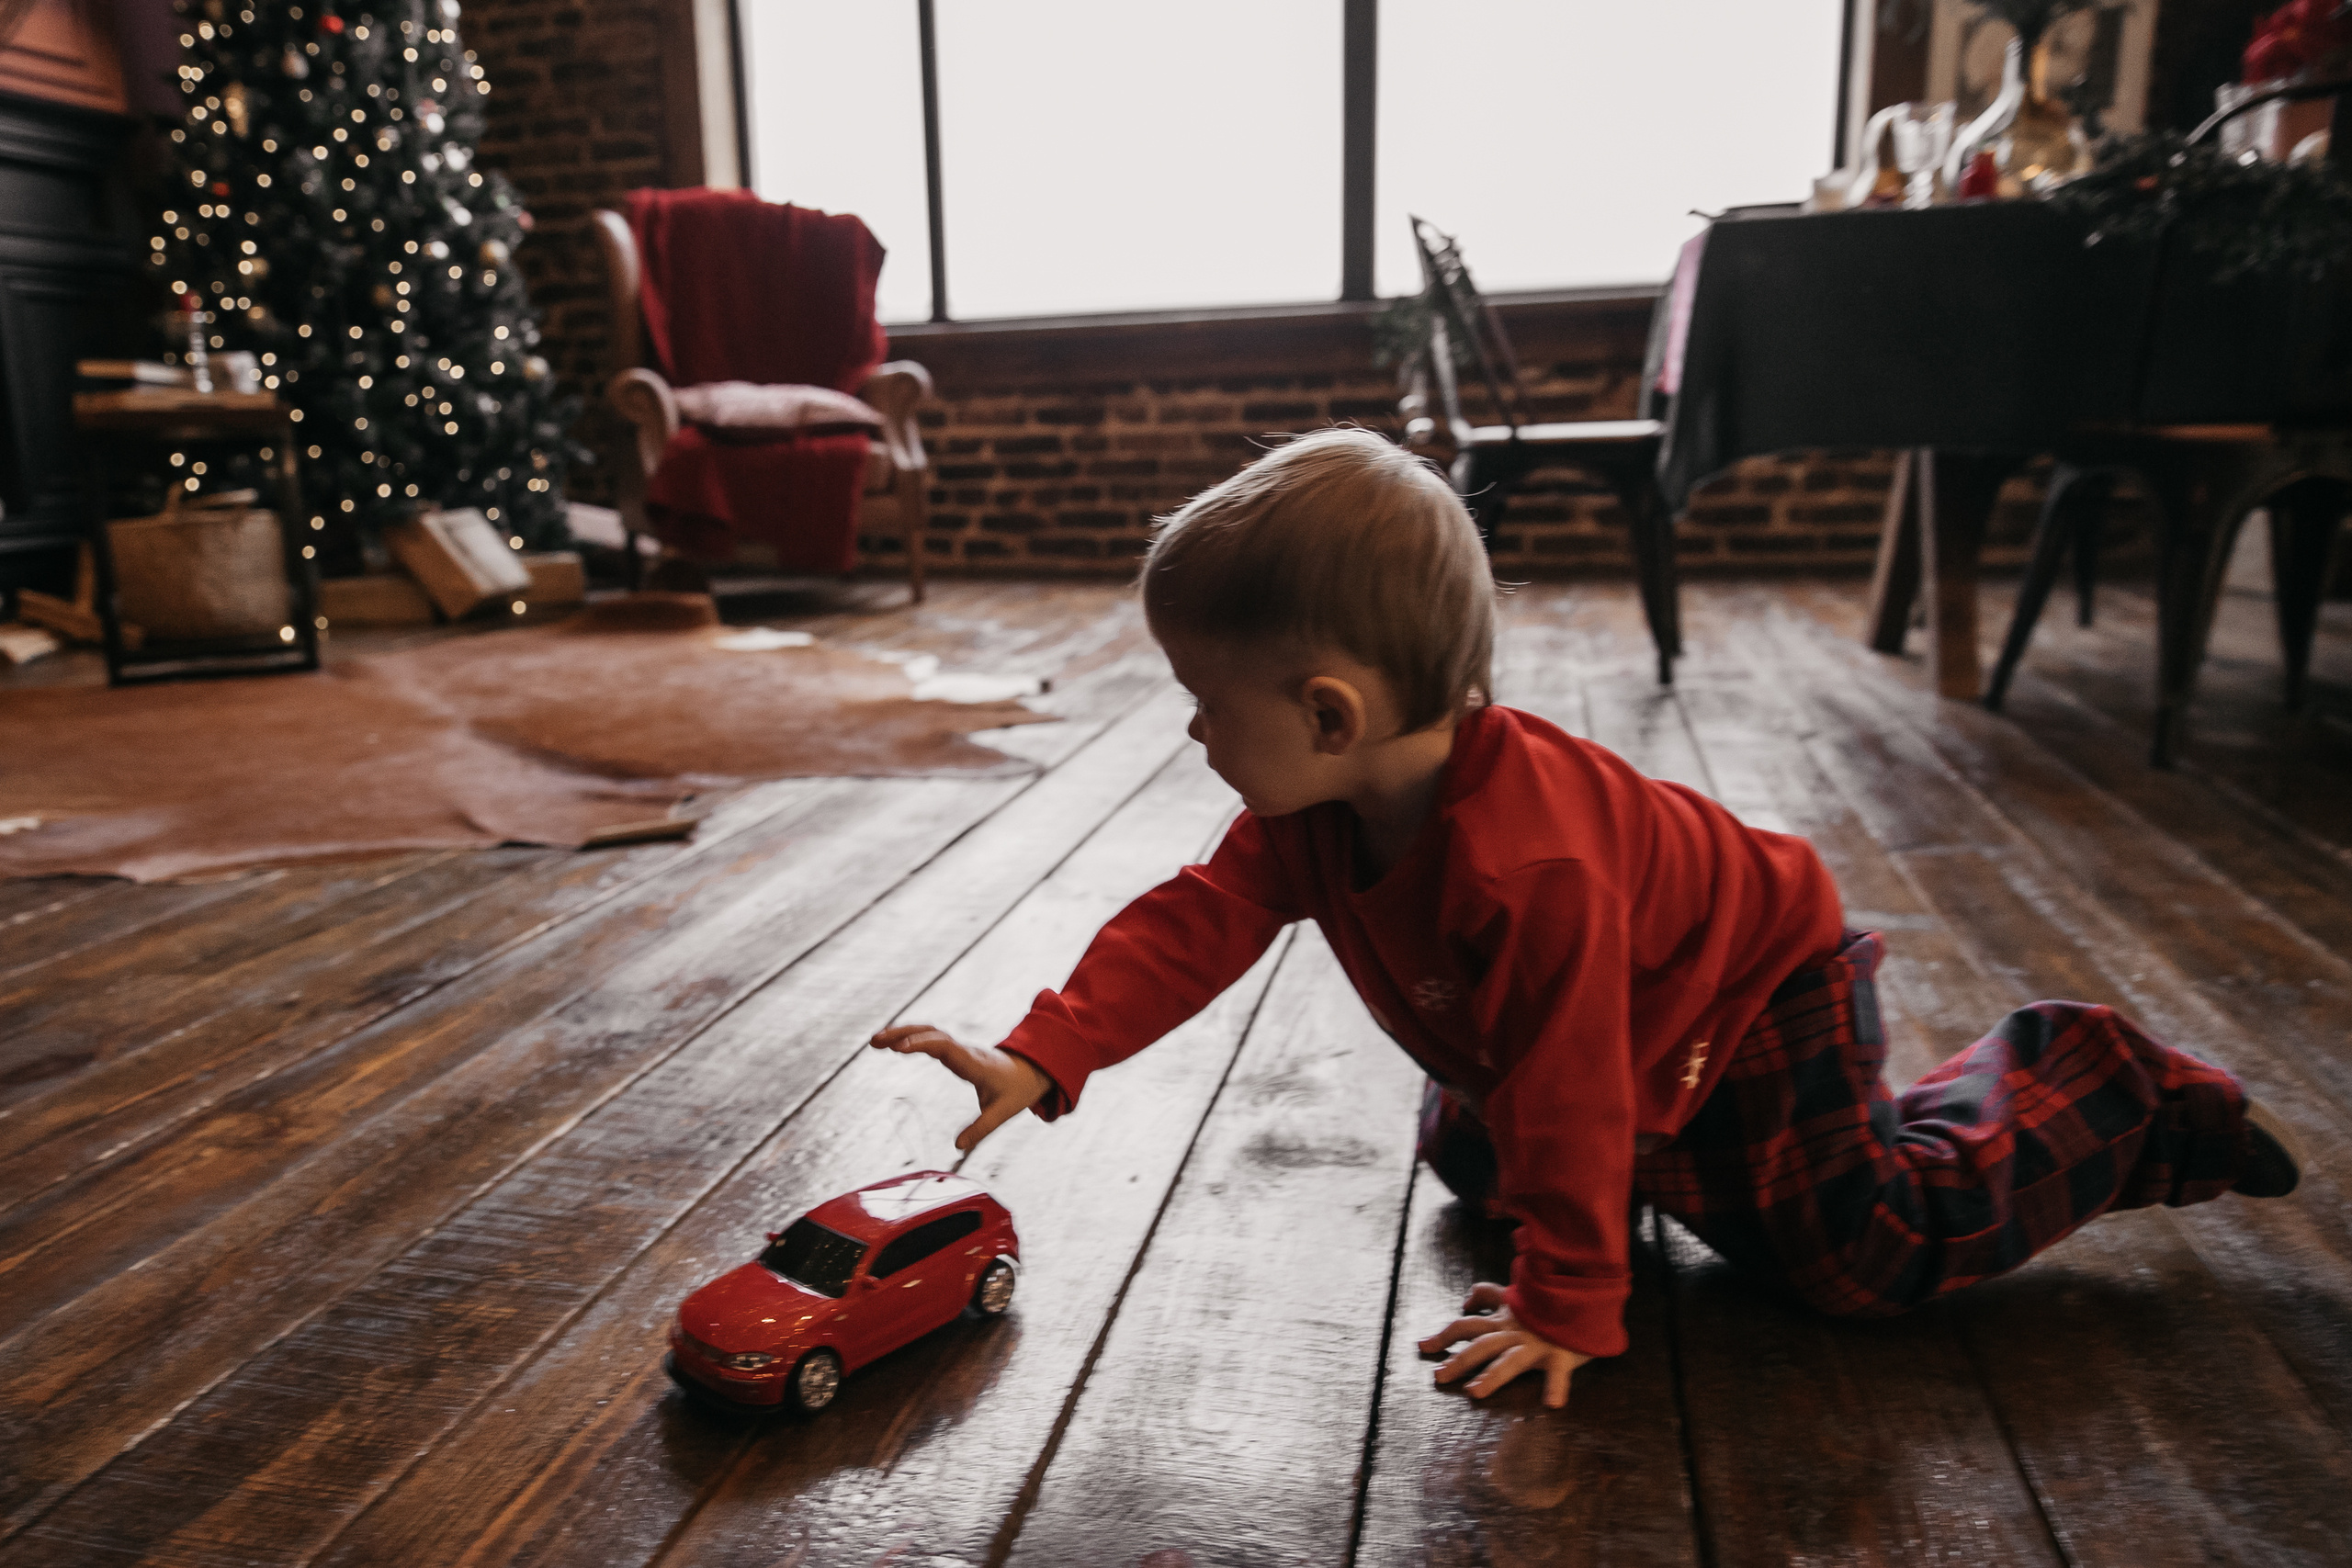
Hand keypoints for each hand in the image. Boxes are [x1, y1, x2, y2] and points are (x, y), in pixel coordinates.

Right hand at [868, 1024, 1052, 1151]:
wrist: (1031, 1071)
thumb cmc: (1016, 1090)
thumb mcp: (1003, 1113)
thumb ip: (981, 1129)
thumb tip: (957, 1147)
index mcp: (975, 1064)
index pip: (946, 1048)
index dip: (923, 1044)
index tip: (899, 1048)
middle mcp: (964, 1051)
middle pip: (932, 1033)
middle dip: (903, 1033)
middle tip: (875, 1041)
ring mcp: (959, 1048)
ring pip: (929, 1032)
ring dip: (903, 1032)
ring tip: (875, 1041)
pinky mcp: (955, 1050)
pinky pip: (931, 1038)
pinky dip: (911, 1037)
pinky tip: (892, 1044)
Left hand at [1416, 1282, 1589, 1408]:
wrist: (1582, 1299)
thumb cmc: (1545, 1303)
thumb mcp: (1513, 1295)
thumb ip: (1487, 1296)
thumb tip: (1464, 1303)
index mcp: (1502, 1321)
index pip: (1466, 1326)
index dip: (1443, 1335)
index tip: (1422, 1347)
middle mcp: (1514, 1333)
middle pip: (1481, 1345)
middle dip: (1459, 1361)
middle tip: (1438, 1377)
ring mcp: (1537, 1344)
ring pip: (1511, 1360)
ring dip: (1493, 1375)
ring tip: (1475, 1392)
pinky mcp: (1561, 1355)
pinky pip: (1558, 1372)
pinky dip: (1555, 1387)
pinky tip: (1552, 1404)